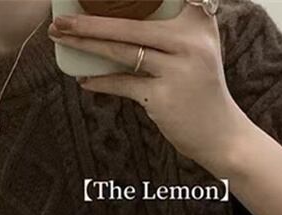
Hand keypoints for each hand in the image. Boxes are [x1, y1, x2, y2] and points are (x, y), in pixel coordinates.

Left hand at [49, 4, 252, 172]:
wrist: (222, 134)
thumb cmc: (202, 89)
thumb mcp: (198, 47)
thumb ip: (174, 26)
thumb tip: (119, 19)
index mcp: (197, 22)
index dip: (123, 0)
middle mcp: (189, 41)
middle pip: (129, 24)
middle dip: (88, 22)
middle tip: (59, 19)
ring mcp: (176, 70)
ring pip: (121, 51)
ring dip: (86, 45)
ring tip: (61, 38)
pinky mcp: (163, 97)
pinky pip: (124, 84)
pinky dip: (102, 82)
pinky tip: (85, 80)